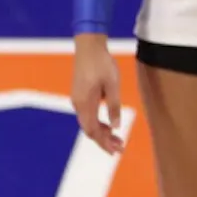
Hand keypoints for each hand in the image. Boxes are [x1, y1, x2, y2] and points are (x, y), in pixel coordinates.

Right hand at [72, 33, 124, 155]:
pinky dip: (97, 123)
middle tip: (119, 147)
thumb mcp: (113, 84)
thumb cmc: (102, 63)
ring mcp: (77, 100)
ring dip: (102, 132)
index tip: (115, 151)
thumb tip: (116, 127)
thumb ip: (114, 106)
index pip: (93, 131)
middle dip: (104, 141)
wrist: (88, 46)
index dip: (104, 143)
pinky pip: (87, 115)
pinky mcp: (79, 95)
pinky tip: (108, 123)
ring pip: (88, 123)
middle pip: (90, 130)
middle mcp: (78, 105)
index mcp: (86, 104)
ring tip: (116, 137)